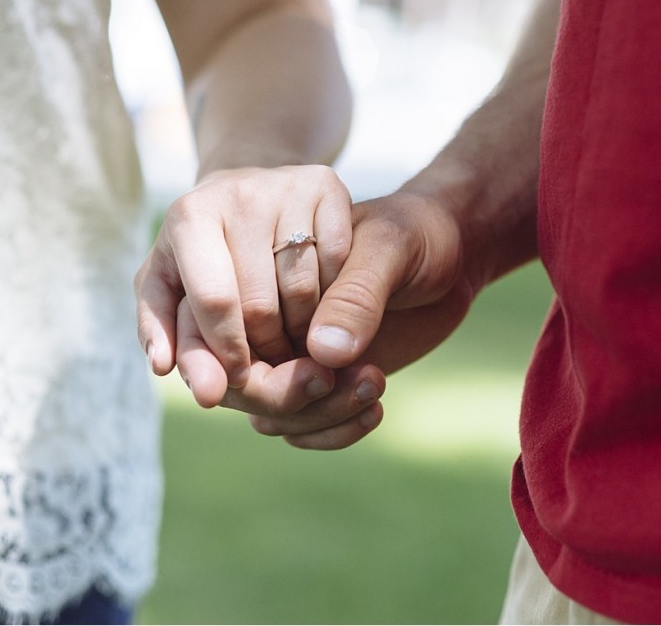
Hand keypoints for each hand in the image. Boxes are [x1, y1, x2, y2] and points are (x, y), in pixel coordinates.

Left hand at [135, 164, 351, 393]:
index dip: (228, 349)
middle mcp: (239, 193)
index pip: (214, 300)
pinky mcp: (327, 185)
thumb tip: (161, 364)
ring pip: (305, 291)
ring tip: (292, 333)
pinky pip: (339, 266)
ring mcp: (287, 186)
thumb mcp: (167, 282)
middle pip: (261, 304)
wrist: (245, 192)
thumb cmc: (201, 251)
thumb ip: (157, 326)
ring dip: (302, 331)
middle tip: (269, 355)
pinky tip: (319, 302)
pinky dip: (332, 298)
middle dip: (265, 346)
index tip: (239, 376)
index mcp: (190, 216)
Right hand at [244, 190, 478, 448]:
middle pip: (234, 376)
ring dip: (319, 413)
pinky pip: (300, 427)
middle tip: (333, 379)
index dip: (230, 353)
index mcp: (251, 258)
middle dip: (284, 394)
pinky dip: (335, 430)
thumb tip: (323, 351)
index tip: (304, 369)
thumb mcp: (392, 246)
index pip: (213, 316)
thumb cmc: (413, 231)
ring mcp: (281, 350)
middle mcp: (255, 310)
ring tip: (374, 383)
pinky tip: (375, 410)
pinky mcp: (311, 379)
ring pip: (267, 413)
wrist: (446, 253)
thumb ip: (356, 294)